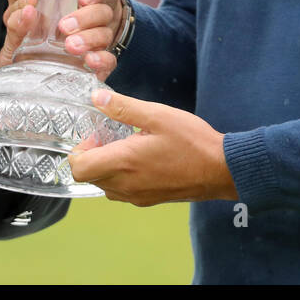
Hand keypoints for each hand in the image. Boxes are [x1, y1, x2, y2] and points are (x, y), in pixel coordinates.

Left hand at [69, 90, 238, 205]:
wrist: (220, 170)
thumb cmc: (191, 141)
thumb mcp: (157, 115)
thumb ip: (123, 107)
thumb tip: (96, 98)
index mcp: (124, 163)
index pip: (79, 169)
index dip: (79, 150)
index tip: (96, 133)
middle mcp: (125, 185)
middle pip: (89, 177)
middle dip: (92, 156)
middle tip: (110, 135)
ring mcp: (137, 197)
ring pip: (104, 186)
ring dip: (105, 167)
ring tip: (125, 146)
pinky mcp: (148, 201)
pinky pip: (121, 191)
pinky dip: (120, 176)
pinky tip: (139, 158)